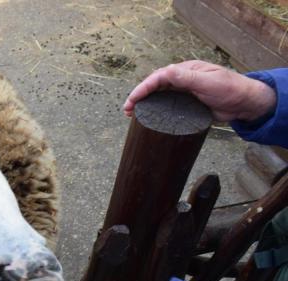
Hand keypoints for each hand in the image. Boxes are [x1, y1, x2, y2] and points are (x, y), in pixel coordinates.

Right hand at [123, 60, 276, 121]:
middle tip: (127, 110)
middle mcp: (182, 80)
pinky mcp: (186, 105)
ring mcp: (183, 93)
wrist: (245, 104)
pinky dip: (154, 111)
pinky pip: (166, 106)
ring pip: (158, 96)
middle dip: (138, 96)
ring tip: (131, 115)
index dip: (143, 87)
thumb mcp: (208, 82)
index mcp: (185, 71)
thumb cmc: (230, 89)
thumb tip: (166, 72)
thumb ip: (187, 78)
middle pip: (154, 86)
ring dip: (144, 104)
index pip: (159, 77)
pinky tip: (148, 118)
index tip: (132, 100)